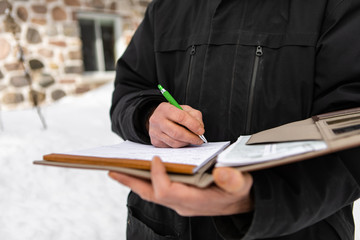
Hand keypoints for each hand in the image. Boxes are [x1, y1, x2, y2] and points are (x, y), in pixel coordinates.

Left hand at [108, 156, 253, 215]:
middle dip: (132, 182)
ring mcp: (179, 201)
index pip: (167, 192)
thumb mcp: (241, 184)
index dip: (158, 176)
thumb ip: (232, 180)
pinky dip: (147, 180)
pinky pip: (158, 189)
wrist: (241, 202)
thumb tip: (220, 173)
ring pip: (152, 193)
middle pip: (151, 194)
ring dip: (135, 181)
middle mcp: (182, 204)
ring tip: (119, 170)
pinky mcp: (180, 196)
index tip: (155, 159)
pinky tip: (140, 171)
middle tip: (113, 170)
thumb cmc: (239, 192)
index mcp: (194, 201)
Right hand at [148, 102, 204, 147]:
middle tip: (199, 139)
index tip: (201, 131)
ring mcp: (155, 132)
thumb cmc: (172, 113)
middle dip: (191, 137)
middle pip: (177, 132)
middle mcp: (157, 120)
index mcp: (165, 109)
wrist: (157, 118)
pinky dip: (180, 145)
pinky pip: (171, 147)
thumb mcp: (184, 108)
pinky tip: (184, 141)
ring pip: (174, 142)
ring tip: (192, 140)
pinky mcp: (155, 141)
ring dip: (187, 143)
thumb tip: (200, 128)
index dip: (193, 125)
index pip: (181, 117)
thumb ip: (194, 115)